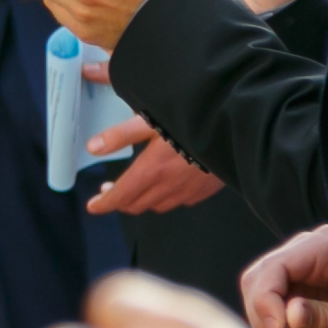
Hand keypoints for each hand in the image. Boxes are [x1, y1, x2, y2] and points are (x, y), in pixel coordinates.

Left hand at [85, 132, 222, 217]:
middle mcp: (167, 187)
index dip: (104, 203)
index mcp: (150, 171)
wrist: (236, 131)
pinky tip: (167, 184)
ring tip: (136, 186)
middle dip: (119, 200)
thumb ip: (119, 135)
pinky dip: (166, 197)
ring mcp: (187, 192)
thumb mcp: (150, 121)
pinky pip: (178, 201)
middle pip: (136, 204)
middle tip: (109, 189)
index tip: (93, 206)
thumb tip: (91, 147)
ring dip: (142, 200)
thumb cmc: (190, 122)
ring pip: (157, 205)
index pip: (120, 196)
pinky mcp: (204, 191)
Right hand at [239, 226, 327, 327]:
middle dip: (263, 315)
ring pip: (259, 291)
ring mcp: (296, 267)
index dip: (267, 301)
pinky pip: (269, 302)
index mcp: (322, 246)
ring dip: (266, 322)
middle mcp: (303, 251)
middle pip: (259, 278)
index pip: (275, 268)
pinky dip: (272, 324)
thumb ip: (322, 317)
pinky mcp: (294, 285)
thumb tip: (290, 317)